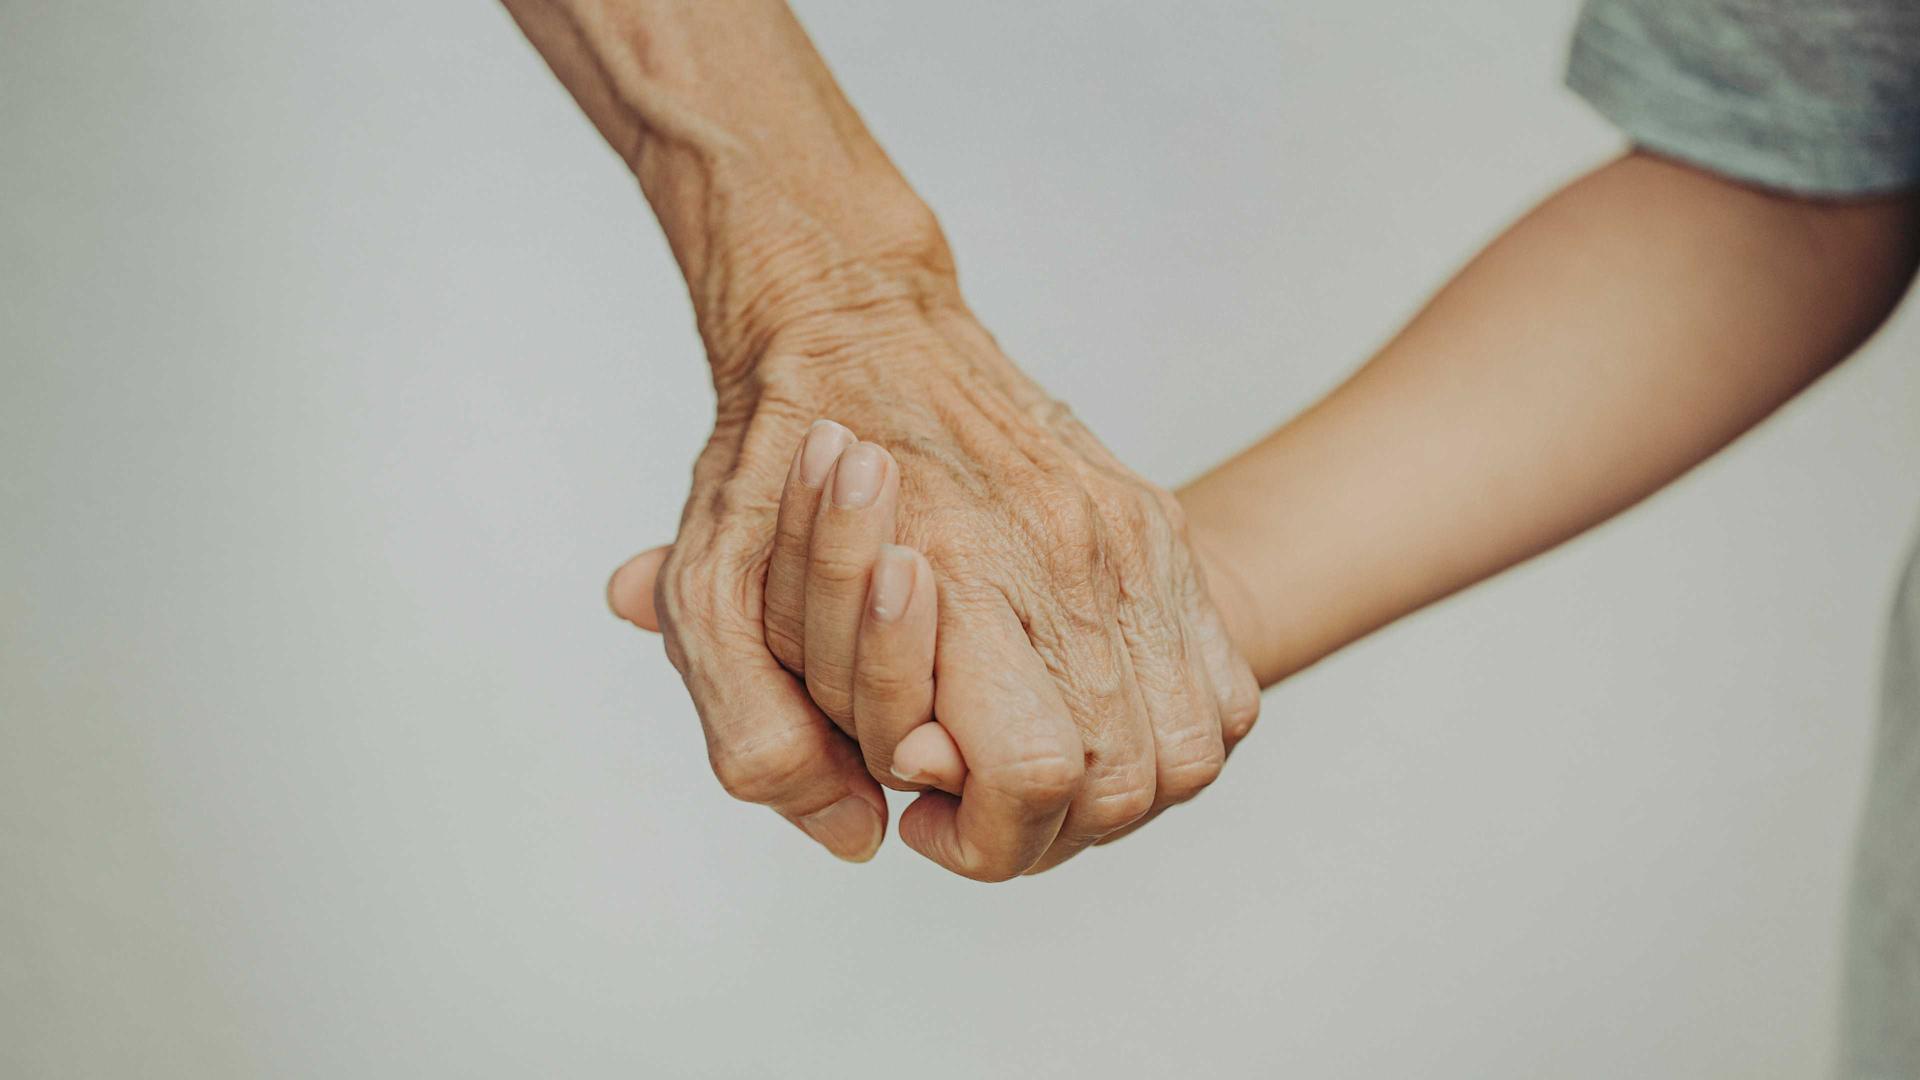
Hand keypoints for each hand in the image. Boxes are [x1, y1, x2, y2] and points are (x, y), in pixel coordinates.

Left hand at [612, 283, 1261, 879]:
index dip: (981, 836)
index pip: (1034, 773)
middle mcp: (1071, 560)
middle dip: (1041, 832)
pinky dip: (1167, 740)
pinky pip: (1221, 692)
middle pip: (1121, 782)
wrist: (855, 320)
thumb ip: (760, 734)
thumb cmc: (779, 461)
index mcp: (964, 575)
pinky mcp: (1159, 533)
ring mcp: (1131, 545)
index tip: (921, 813)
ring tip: (1027, 769)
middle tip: (968, 799)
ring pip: (1185, 752)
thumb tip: (861, 836)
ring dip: (1113, 796)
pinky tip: (1087, 722)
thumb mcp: (713, 595)